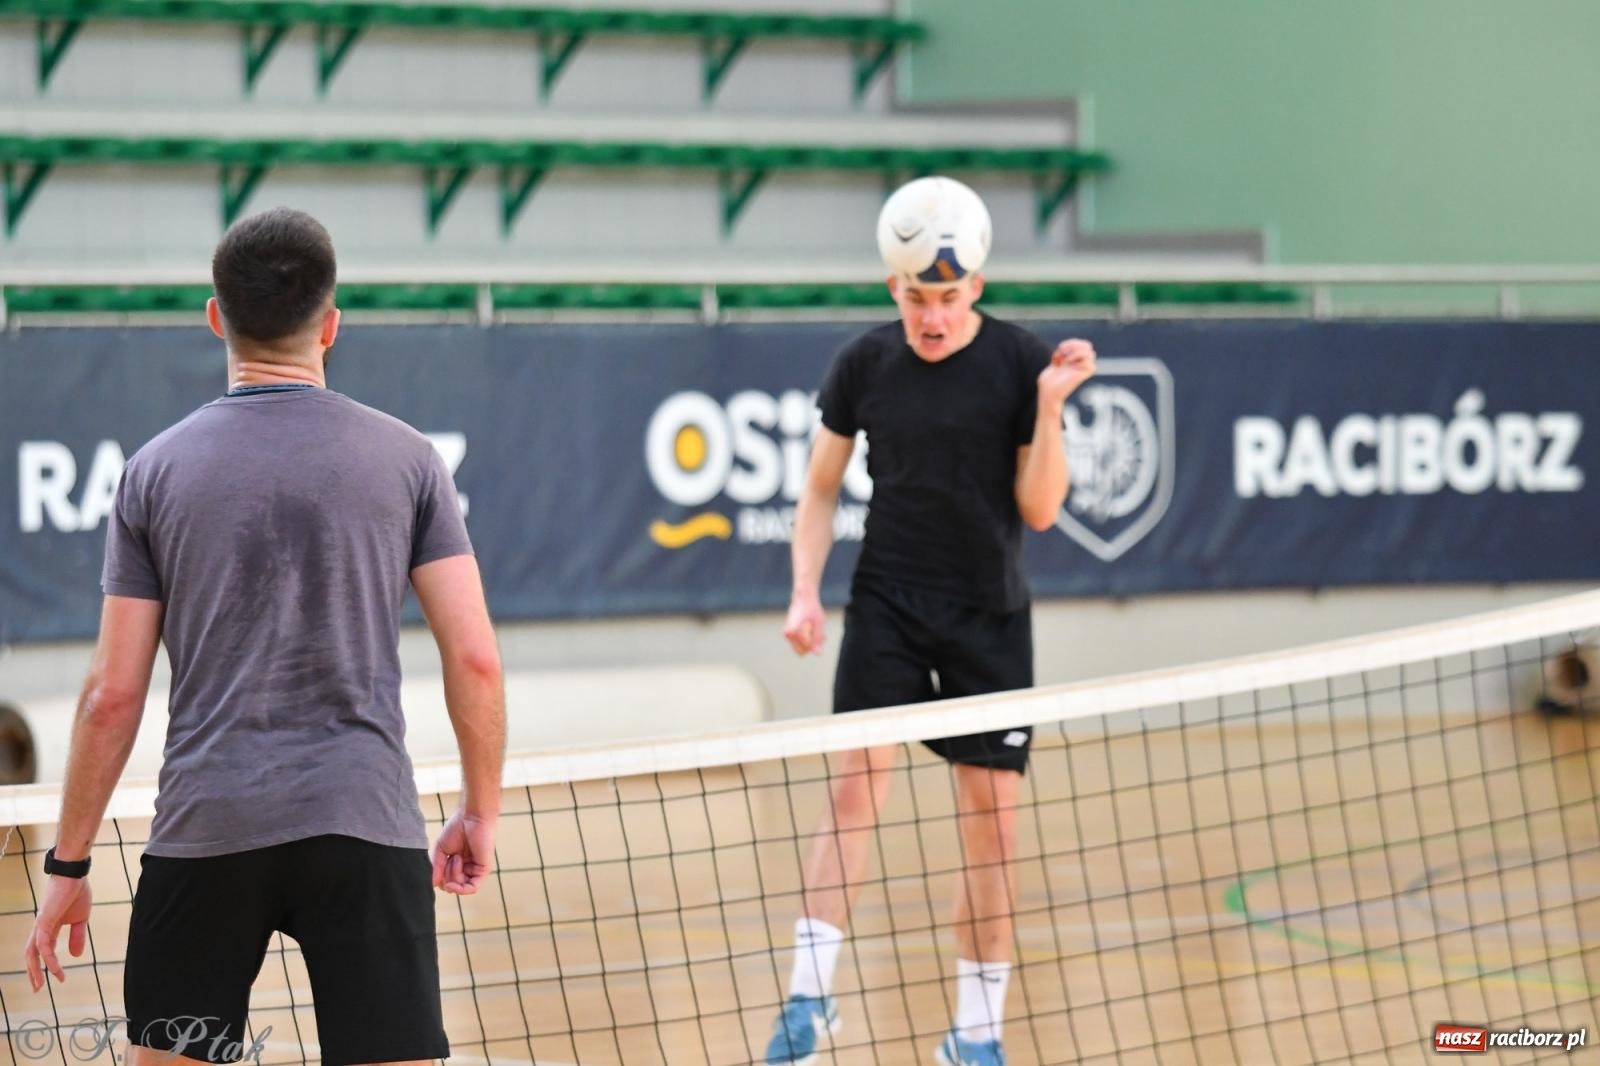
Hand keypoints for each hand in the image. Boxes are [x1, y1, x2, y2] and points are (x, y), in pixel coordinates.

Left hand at [25, 874, 92, 990]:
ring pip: (32, 953)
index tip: (57, 979)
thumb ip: (77, 936)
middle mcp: (40, 928)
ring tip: (41, 985)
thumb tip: (75, 956)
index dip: (47, 965)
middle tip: (37, 989)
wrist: (74, 875)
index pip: (42, 950)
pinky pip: (43, 946)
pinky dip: (49, 959)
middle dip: (33, 973)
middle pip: (31, 955)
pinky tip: (55, 969)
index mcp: (49, 927)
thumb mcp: (80, 919)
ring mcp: (40, 926)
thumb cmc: (77, 892)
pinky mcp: (44, 923)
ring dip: (35, 970)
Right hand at [432, 809, 495, 894]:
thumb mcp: (441, 850)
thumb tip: (433, 885)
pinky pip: (472, 888)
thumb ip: (437, 868)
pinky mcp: (484, 869)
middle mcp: (468, 867)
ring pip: (461, 887)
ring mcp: (476, 869)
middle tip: (449, 859)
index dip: (439, 878)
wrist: (471, 816)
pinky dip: (460, 889)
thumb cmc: (457, 828)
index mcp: (458, 862)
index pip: (447, 880)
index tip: (438, 865)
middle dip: (446, 877)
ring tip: (456, 858)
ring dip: (453, 877)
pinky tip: (452, 883)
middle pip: (453, 885)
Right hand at [783, 593, 826, 655]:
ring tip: (814, 628)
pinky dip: (807, 639)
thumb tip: (818, 654)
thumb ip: (818, 639)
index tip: (815, 627)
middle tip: (815, 629)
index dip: (815, 640)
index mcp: (793, 631)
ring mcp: (787, 635)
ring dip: (810, 641)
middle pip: (803, 651)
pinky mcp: (788, 635)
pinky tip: (811, 629)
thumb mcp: (819, 623)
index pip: (807, 647)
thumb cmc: (812, 609)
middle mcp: (787, 634)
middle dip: (812, 644)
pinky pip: (800, 644)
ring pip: (801, 649)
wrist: (803, 598)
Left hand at [1039, 339, 1095, 408]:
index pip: (1082, 345)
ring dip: (1077, 351)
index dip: (1073, 342)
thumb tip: (1064, 347)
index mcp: (1075, 361)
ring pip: (1091, 353)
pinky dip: (1080, 360)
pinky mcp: (1082, 376)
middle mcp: (1079, 365)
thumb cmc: (1048, 382)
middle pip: (1088, 346)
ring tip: (1066, 358)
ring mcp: (1081, 370)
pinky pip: (1091, 365)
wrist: (1047, 393)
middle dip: (1075, 344)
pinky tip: (1069, 363)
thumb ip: (1061, 354)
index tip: (1060, 348)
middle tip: (1063, 352)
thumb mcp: (1054, 363)